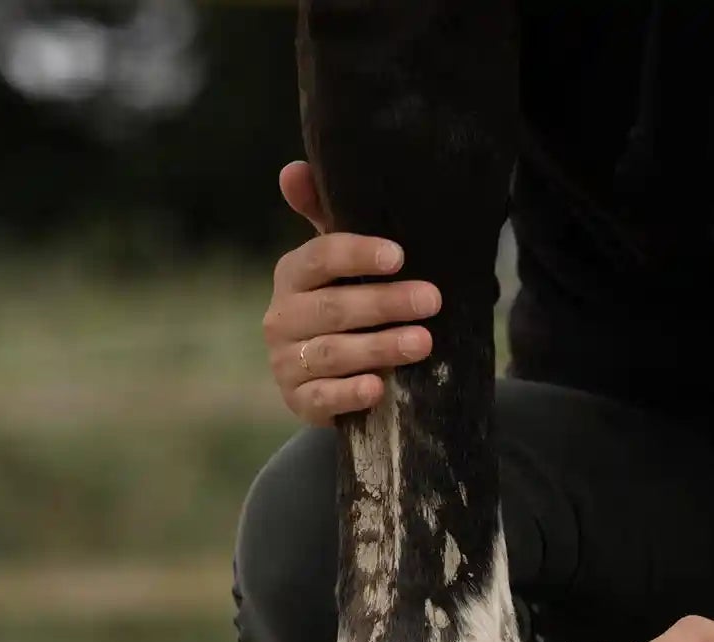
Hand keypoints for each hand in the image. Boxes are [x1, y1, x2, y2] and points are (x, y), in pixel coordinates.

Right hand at [262, 160, 441, 425]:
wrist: (329, 371)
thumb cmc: (344, 300)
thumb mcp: (340, 260)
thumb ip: (323, 215)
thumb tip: (293, 169)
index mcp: (292, 274)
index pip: (319, 258)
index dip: (358, 255)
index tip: (400, 256)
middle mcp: (281, 317)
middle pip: (333, 308)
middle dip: (385, 303)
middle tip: (432, 300)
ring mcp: (286, 362)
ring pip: (332, 353)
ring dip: (379, 348)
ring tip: (423, 342)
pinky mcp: (298, 400)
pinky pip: (321, 399)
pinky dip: (349, 394)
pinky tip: (377, 388)